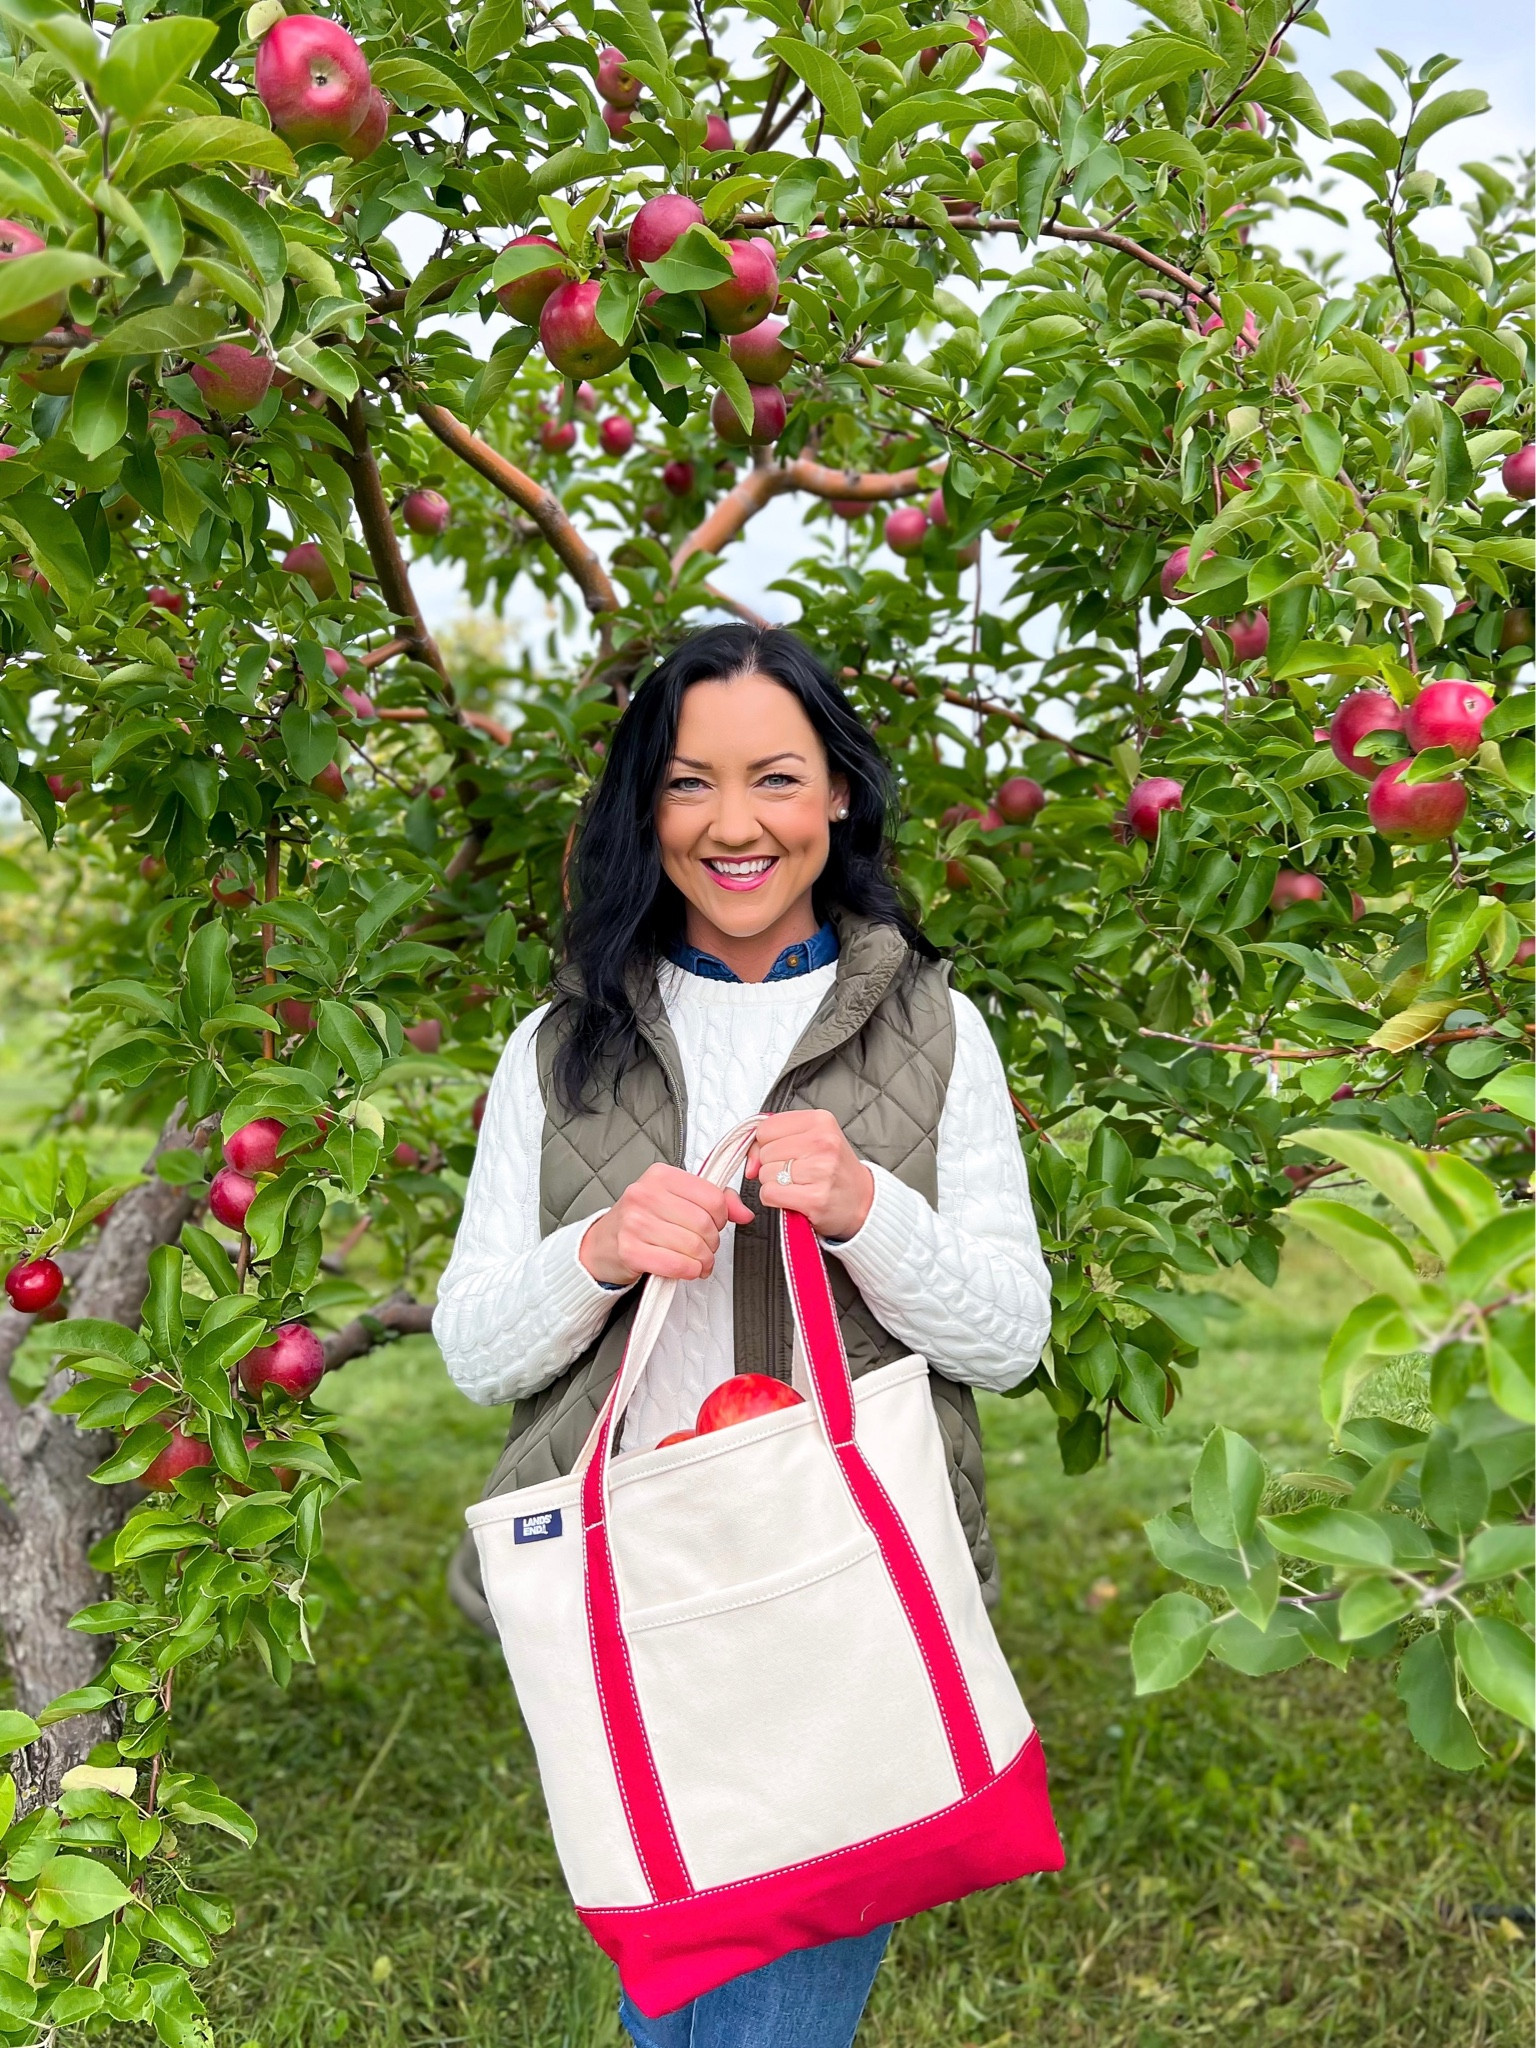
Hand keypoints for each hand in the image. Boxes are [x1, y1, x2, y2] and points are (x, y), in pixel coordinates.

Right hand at [579, 1163, 753, 1286]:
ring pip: (693, 1246)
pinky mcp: (630, 1250)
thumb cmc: (642, 1221)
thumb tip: (745, 1213)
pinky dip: (689, 1271)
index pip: (712, 1197)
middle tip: (705, 1249)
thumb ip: (714, 1201)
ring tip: (697, 1263)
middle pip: (704, 1224)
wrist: (602, 1244)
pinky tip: (687, 1270)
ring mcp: (635, 1222)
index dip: (721, 1218)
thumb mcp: (676, 1200)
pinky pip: (676, 1265)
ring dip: (703, 1261)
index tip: (713, 1225)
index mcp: (660, 1175)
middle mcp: (645, 1194)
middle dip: (712, 1243)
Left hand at [747, 1110, 874, 1240]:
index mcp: (821, 1121)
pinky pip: (770, 1194)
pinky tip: (795, 1198)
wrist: (863, 1201)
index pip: (766, 1127)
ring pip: (765, 1174)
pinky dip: (775, 1199)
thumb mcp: (813, 1140)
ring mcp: (820, 1170)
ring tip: (799, 1185)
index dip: (765, 1144)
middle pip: (765, 1151)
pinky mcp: (814, 1198)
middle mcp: (823, 1142)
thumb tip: (750, 1162)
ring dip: (774, 1184)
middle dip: (772, 1165)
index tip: (781, 1153)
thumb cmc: (835, 1170)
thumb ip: (777, 1139)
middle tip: (797, 1172)